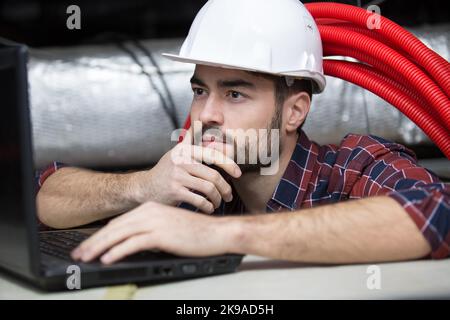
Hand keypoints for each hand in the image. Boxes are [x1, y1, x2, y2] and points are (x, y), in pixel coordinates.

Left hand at [71, 201, 238, 263]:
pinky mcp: (161, 234)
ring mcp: (155, 222)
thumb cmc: (196, 231)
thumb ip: (150, 230)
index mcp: (150, 208)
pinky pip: (132, 243)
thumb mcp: (168, 226)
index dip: (101, 235)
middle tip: (79, 253)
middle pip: (114, 228)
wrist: (216, 232)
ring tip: (86, 257)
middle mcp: (149, 212)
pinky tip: (107, 258)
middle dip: (94, 241)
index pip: (119, 223)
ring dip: (99, 247)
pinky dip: (117, 251)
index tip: (89, 245)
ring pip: (119, 234)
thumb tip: (133, 242)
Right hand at [131, 129, 241, 213]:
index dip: (229, 163)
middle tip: (228, 196)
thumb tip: (200, 124)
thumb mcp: (176, 153)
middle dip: (225, 188)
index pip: (213, 154)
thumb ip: (189, 141)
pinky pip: (200, 200)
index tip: (238, 173)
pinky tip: (208, 208)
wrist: (144, 188)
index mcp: (185, 150)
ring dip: (217, 199)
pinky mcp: (174, 191)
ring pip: (209, 189)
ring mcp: (177, 176)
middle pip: (213, 175)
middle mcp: (181, 160)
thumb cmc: (166, 171)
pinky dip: (208, 207)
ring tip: (218, 203)